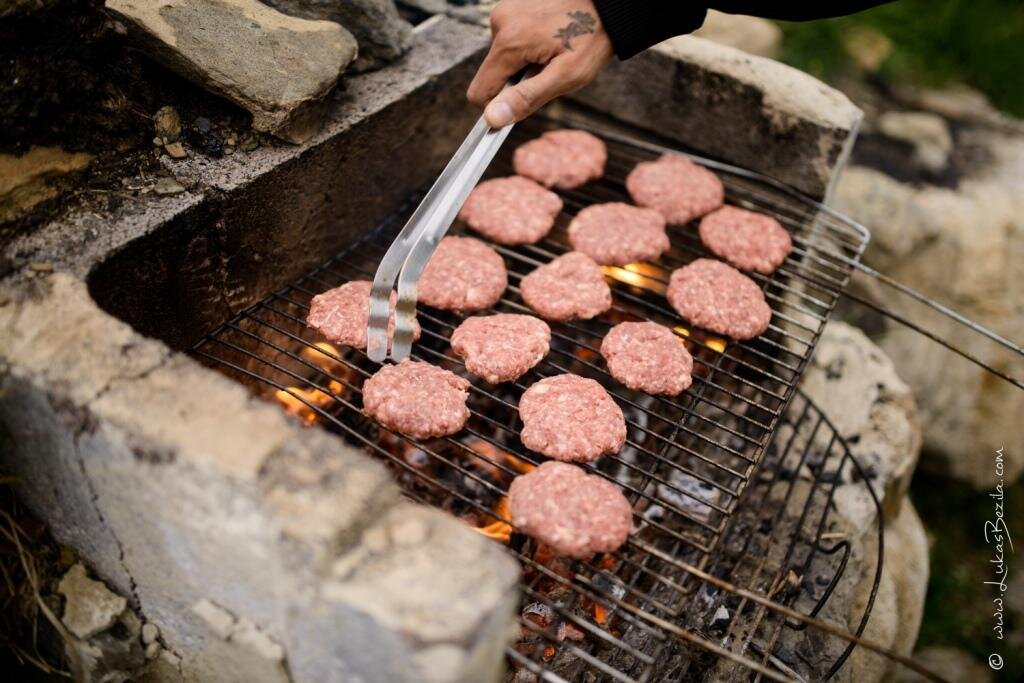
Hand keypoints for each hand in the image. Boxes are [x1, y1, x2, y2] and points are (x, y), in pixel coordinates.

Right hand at [467, 0, 613, 127]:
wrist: (606, 5)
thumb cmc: (591, 39)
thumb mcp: (565, 77)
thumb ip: (526, 98)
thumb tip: (492, 118)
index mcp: (509, 43)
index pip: (479, 92)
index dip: (497, 108)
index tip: (521, 105)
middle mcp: (500, 23)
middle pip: (492, 74)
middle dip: (516, 82)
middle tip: (549, 70)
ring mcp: (505, 12)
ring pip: (501, 58)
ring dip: (522, 63)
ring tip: (552, 52)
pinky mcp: (512, 7)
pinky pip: (509, 40)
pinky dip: (526, 46)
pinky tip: (548, 40)